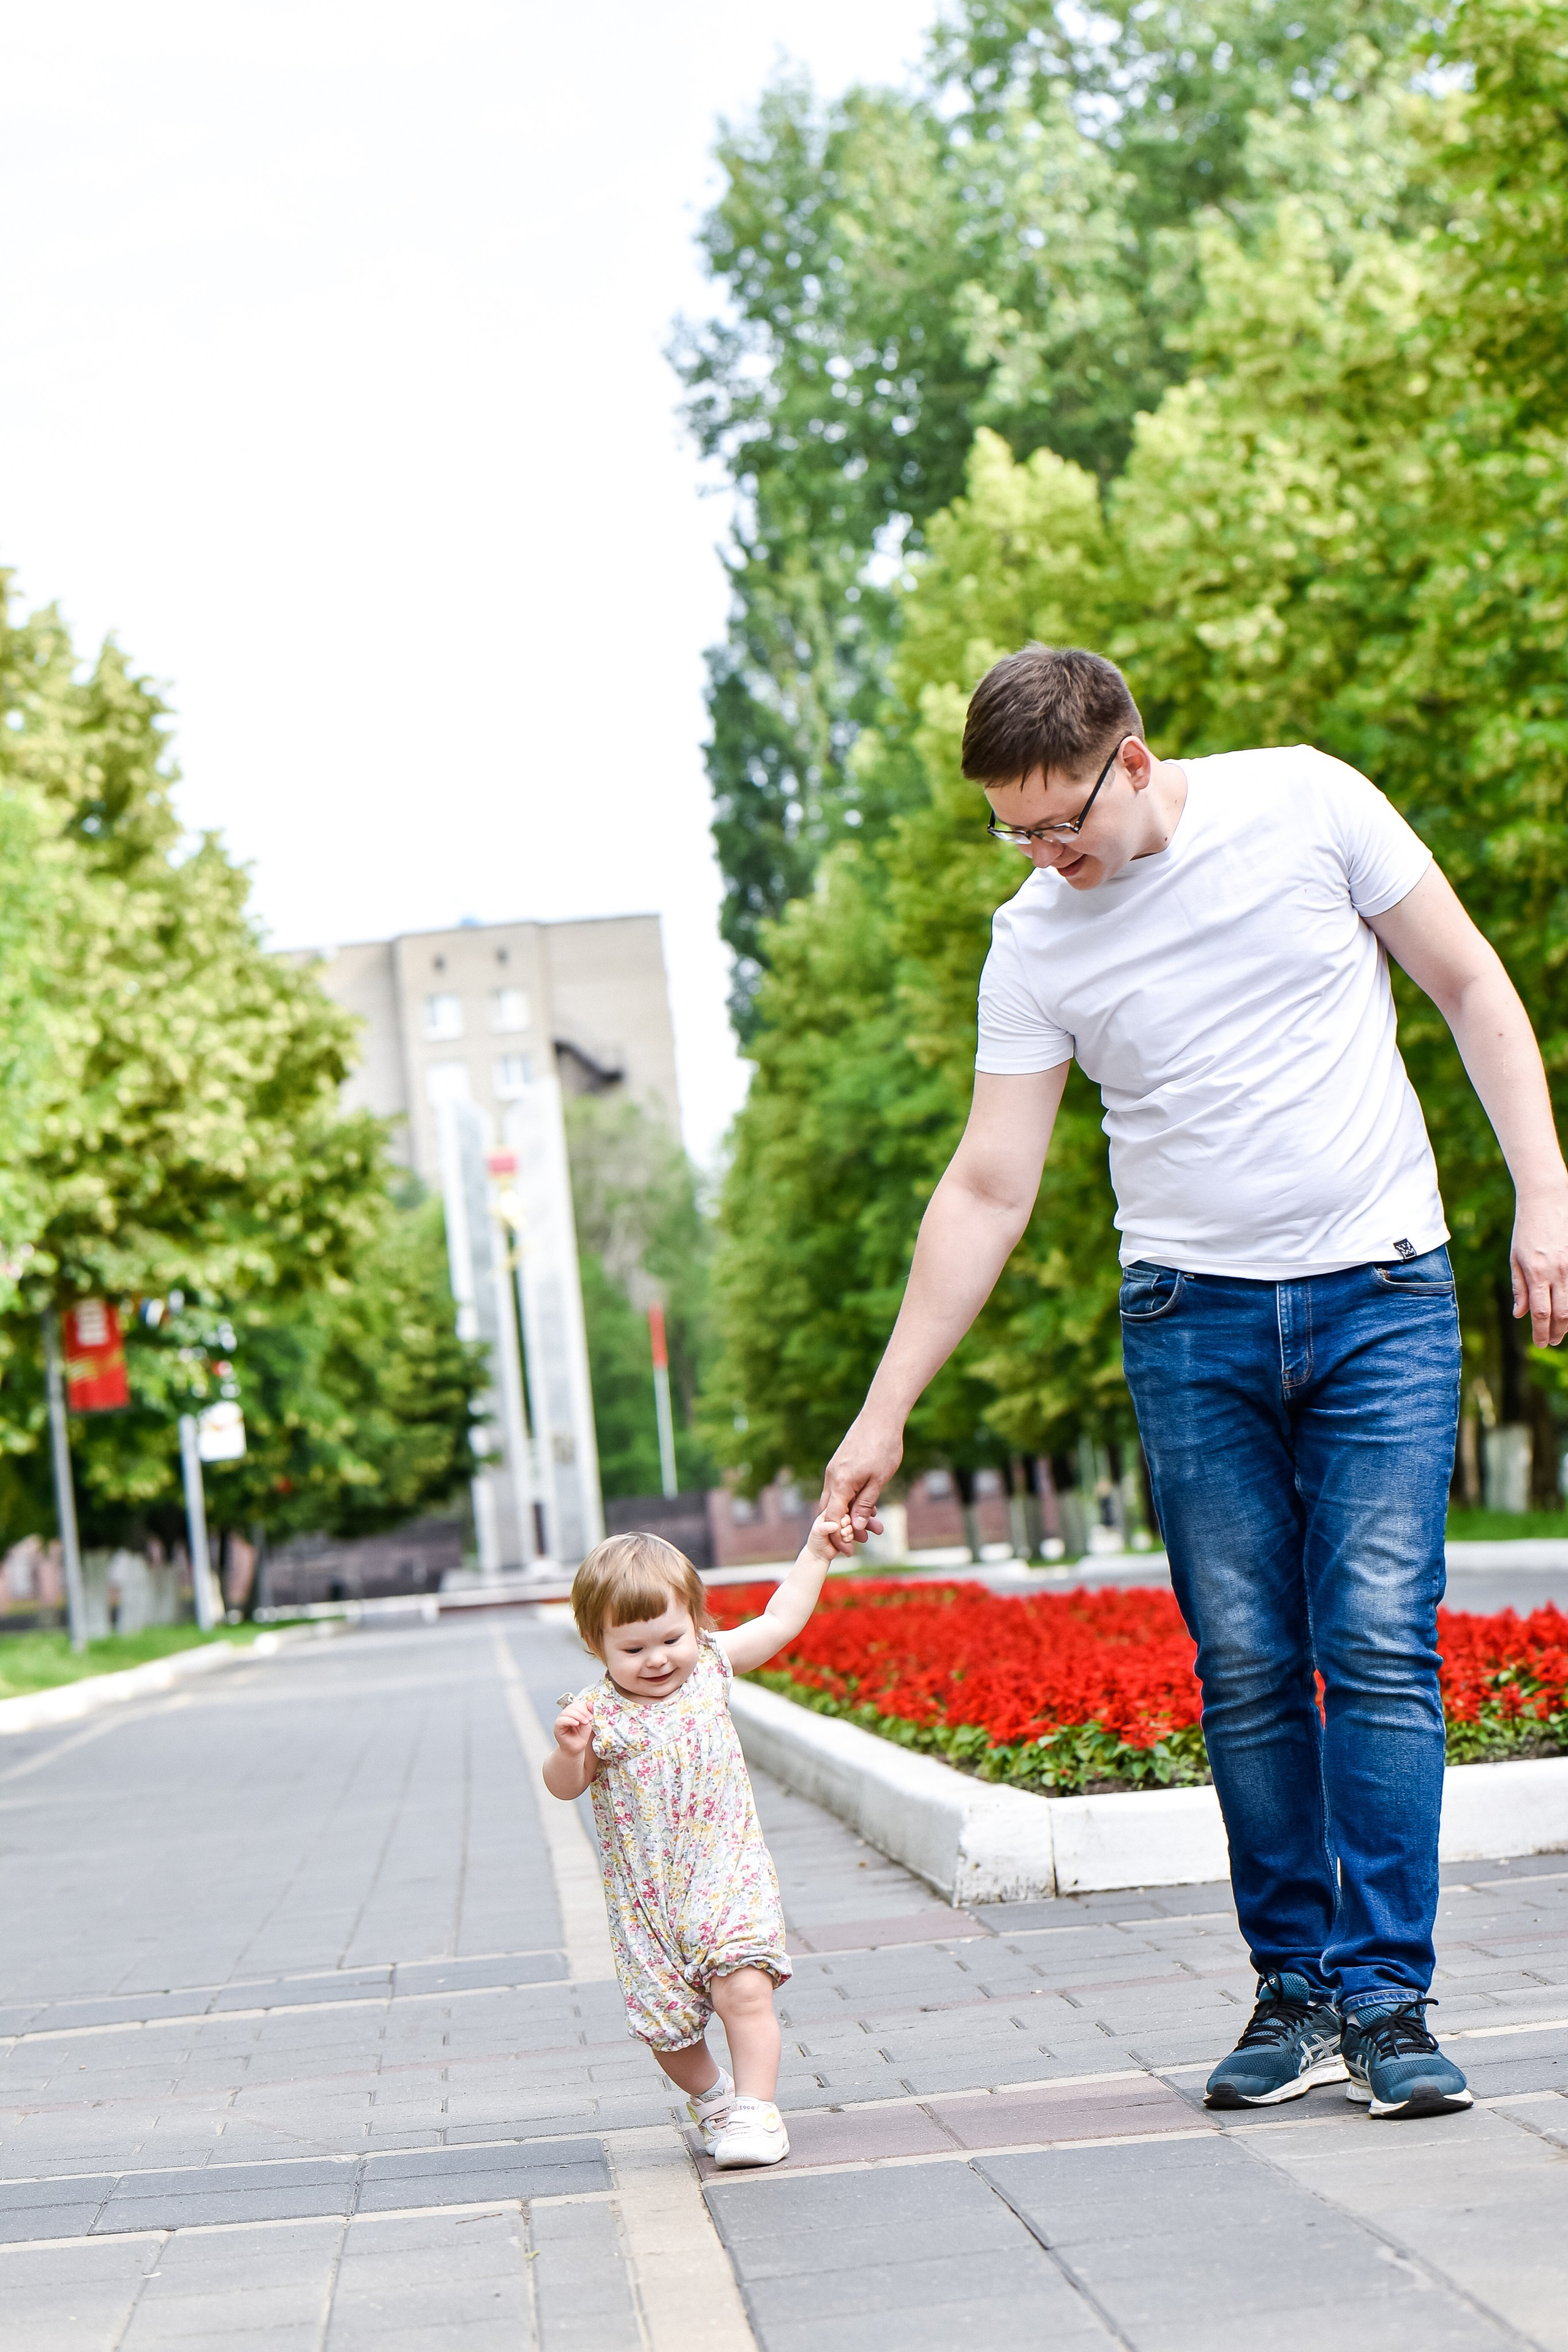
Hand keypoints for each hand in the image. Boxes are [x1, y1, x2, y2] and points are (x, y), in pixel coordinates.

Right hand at [553, 1701, 594, 1755]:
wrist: (576, 1748)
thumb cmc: (581, 1736)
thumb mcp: (587, 1722)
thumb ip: (588, 1712)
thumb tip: (589, 1702)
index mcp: (572, 1712)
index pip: (577, 1703)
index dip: (584, 1708)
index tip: (591, 1717)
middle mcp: (565, 1714)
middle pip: (572, 1706)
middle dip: (582, 1712)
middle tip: (588, 1720)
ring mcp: (560, 1719)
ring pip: (567, 1711)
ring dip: (578, 1716)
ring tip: (584, 1723)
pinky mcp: (557, 1726)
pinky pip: (562, 1720)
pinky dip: (570, 1720)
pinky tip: (576, 1724)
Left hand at [804, 1511, 854, 1564]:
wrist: (819, 1555)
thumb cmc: (815, 1541)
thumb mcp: (817, 1532)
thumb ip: (825, 1527)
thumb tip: (836, 1525)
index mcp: (827, 1514)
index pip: (837, 1507)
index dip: (842, 1512)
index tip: (841, 1520)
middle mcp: (836, 1519)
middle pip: (847, 1515)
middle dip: (847, 1522)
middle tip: (843, 1528)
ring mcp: (841, 1527)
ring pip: (851, 1524)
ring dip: (849, 1530)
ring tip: (843, 1535)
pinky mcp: (846, 1535)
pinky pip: (853, 1533)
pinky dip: (850, 1537)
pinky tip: (845, 1540)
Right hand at [819, 1414, 901, 1553]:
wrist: (880, 1416)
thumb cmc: (883, 1447)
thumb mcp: (879, 1480)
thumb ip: (866, 1504)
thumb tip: (857, 1526)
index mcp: (840, 1484)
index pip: (833, 1520)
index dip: (840, 1538)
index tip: (849, 1552)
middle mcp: (832, 1477)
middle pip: (830, 1512)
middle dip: (843, 1530)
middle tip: (861, 1543)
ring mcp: (834, 1470)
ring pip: (836, 1501)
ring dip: (851, 1515)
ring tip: (874, 1525)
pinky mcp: (840, 1464)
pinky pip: (841, 1489)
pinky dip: (851, 1501)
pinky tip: (869, 1506)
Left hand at [1511, 1189, 1567, 1345]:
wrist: (1546, 1200)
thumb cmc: (1526, 1229)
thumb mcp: (1515, 1258)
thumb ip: (1520, 1288)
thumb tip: (1519, 1315)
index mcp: (1536, 1273)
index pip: (1541, 1314)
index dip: (1541, 1333)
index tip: (1539, 1344)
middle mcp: (1558, 1272)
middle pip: (1561, 1314)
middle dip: (1556, 1332)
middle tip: (1550, 1342)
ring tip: (1560, 1332)